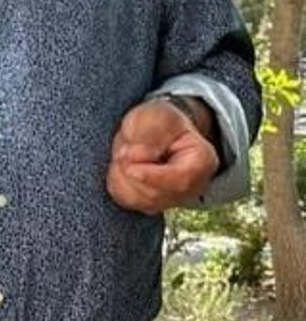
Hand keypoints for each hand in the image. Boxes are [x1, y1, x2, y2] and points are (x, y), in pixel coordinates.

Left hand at [106, 97, 217, 212]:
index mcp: (203, 161)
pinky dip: (117, 181)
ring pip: (138, 200)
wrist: (158, 130)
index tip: (127, 164)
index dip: (150, 175)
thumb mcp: (157, 115)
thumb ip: (150, 133)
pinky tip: (123, 165)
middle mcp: (193, 187)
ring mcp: (172, 200)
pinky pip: (125, 199)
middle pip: (155, 194)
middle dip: (130, 171)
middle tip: (123, 147)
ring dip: (121, 175)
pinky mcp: (151, 205)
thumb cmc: (161, 122)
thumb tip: (135, 157)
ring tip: (127, 152)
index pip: (179, 180)